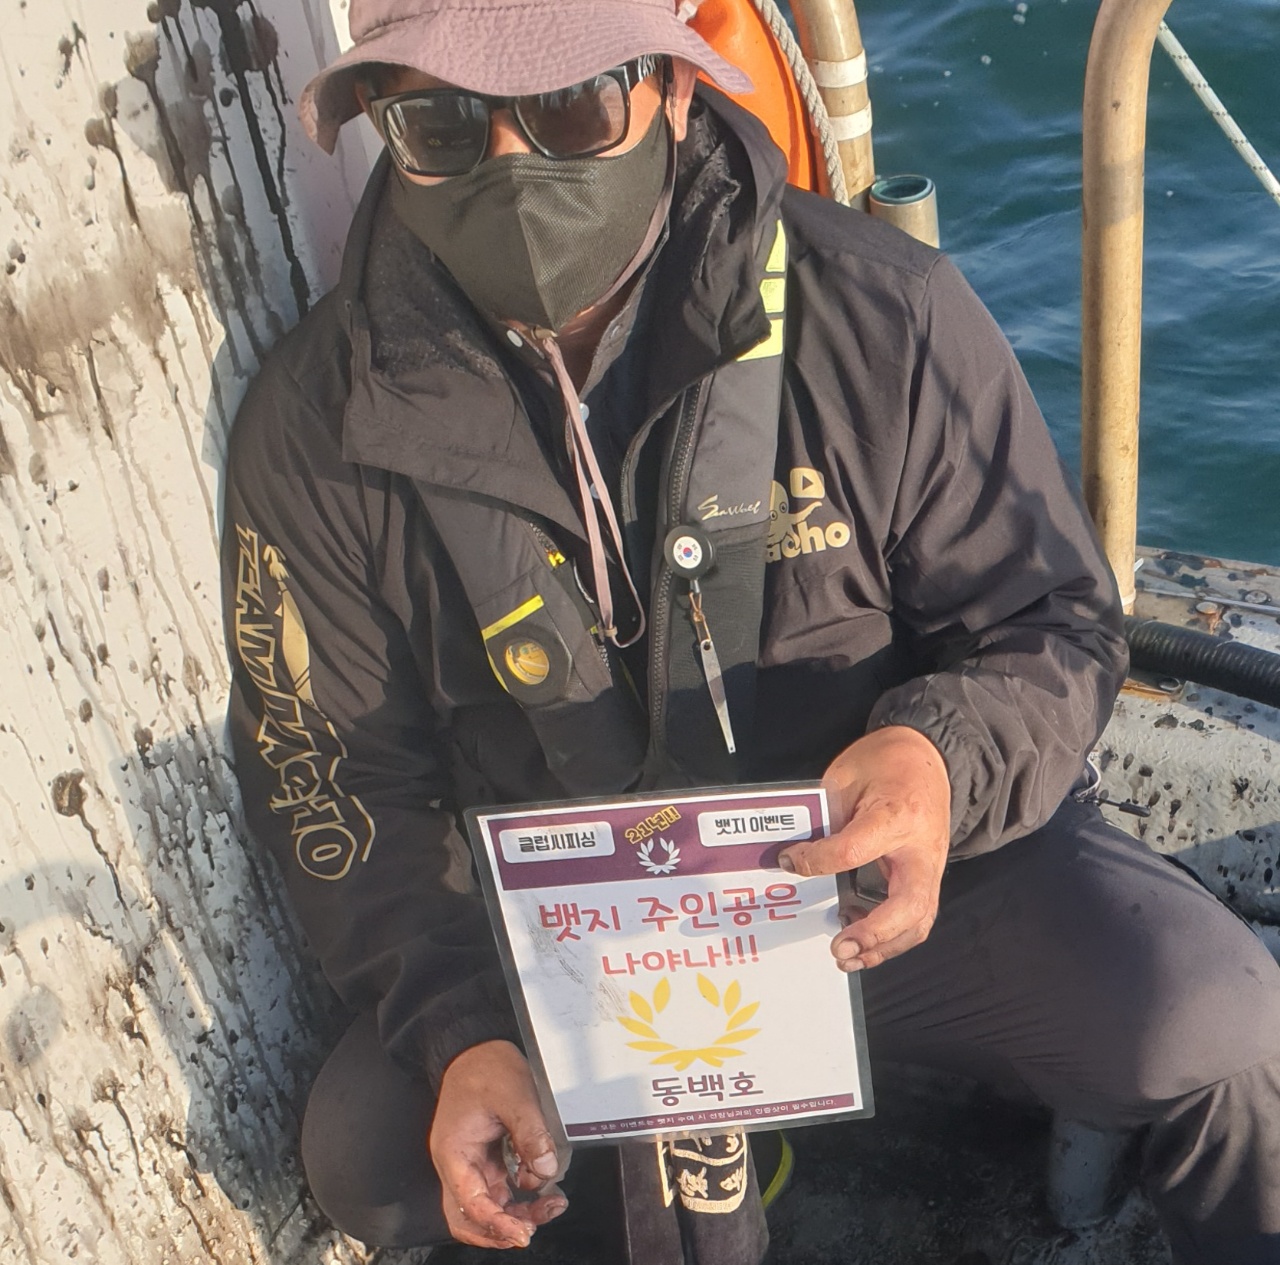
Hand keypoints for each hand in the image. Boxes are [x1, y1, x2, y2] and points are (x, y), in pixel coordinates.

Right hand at [430, 1040, 568, 1248]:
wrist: (477, 1045)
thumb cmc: (486, 1066)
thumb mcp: (514, 1094)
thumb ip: (530, 1133)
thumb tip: (546, 1170)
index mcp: (454, 1151)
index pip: (469, 1203)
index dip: (496, 1223)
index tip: (522, 1232)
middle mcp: (457, 1162)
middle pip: (470, 1216)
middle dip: (502, 1227)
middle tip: (534, 1226)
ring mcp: (470, 1161)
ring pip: (487, 1204)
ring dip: (515, 1212)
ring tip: (548, 1205)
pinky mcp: (485, 1156)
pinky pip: (499, 1187)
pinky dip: (519, 1193)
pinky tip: (541, 1185)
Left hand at [779, 726, 950, 970]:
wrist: (928, 756)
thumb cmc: (884, 762)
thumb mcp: (846, 777)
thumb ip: (826, 817)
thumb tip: (797, 856)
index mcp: (897, 815)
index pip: (854, 850)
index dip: (817, 861)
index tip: (789, 861)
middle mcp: (921, 848)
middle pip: (909, 905)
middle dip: (874, 934)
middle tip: (838, 947)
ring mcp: (931, 867)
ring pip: (919, 921)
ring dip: (884, 947)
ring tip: (847, 957)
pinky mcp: (929, 877)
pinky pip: (916, 916)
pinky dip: (891, 937)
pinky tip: (860, 940)